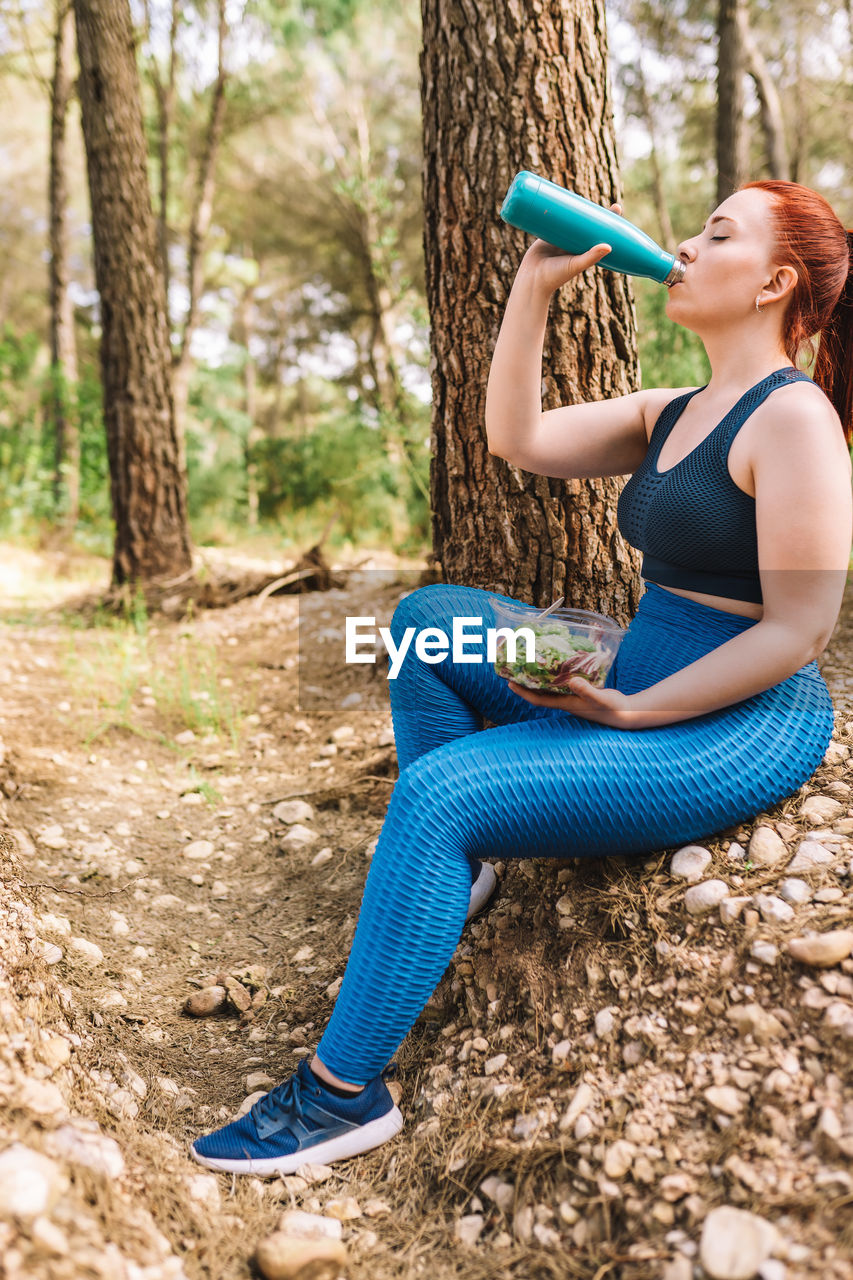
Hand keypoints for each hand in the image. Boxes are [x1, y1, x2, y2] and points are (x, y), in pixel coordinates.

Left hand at [507, 675, 637, 729]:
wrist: (626, 713)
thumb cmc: (612, 708)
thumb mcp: (601, 698)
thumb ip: (587, 691)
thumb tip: (572, 682)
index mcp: (566, 704)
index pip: (538, 699)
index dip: (523, 692)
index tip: (509, 683)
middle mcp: (566, 700)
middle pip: (540, 692)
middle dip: (526, 683)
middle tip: (514, 669)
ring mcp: (573, 696)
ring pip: (550, 687)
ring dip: (539, 678)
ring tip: (530, 664)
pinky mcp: (581, 691)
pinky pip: (563, 682)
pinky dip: (557, 674)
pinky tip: (556, 664)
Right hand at [521, 202, 622, 293]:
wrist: (532, 281)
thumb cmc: (555, 276)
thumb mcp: (575, 265)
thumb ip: (591, 257)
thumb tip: (609, 246)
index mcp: (584, 251)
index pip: (600, 232)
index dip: (609, 220)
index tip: (616, 208)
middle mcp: (573, 243)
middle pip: (586, 223)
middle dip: (593, 211)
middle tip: (602, 201)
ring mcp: (560, 238)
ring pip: (570, 219)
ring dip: (575, 207)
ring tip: (580, 195)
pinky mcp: (546, 234)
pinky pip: (553, 218)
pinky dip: (556, 209)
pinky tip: (559, 196)